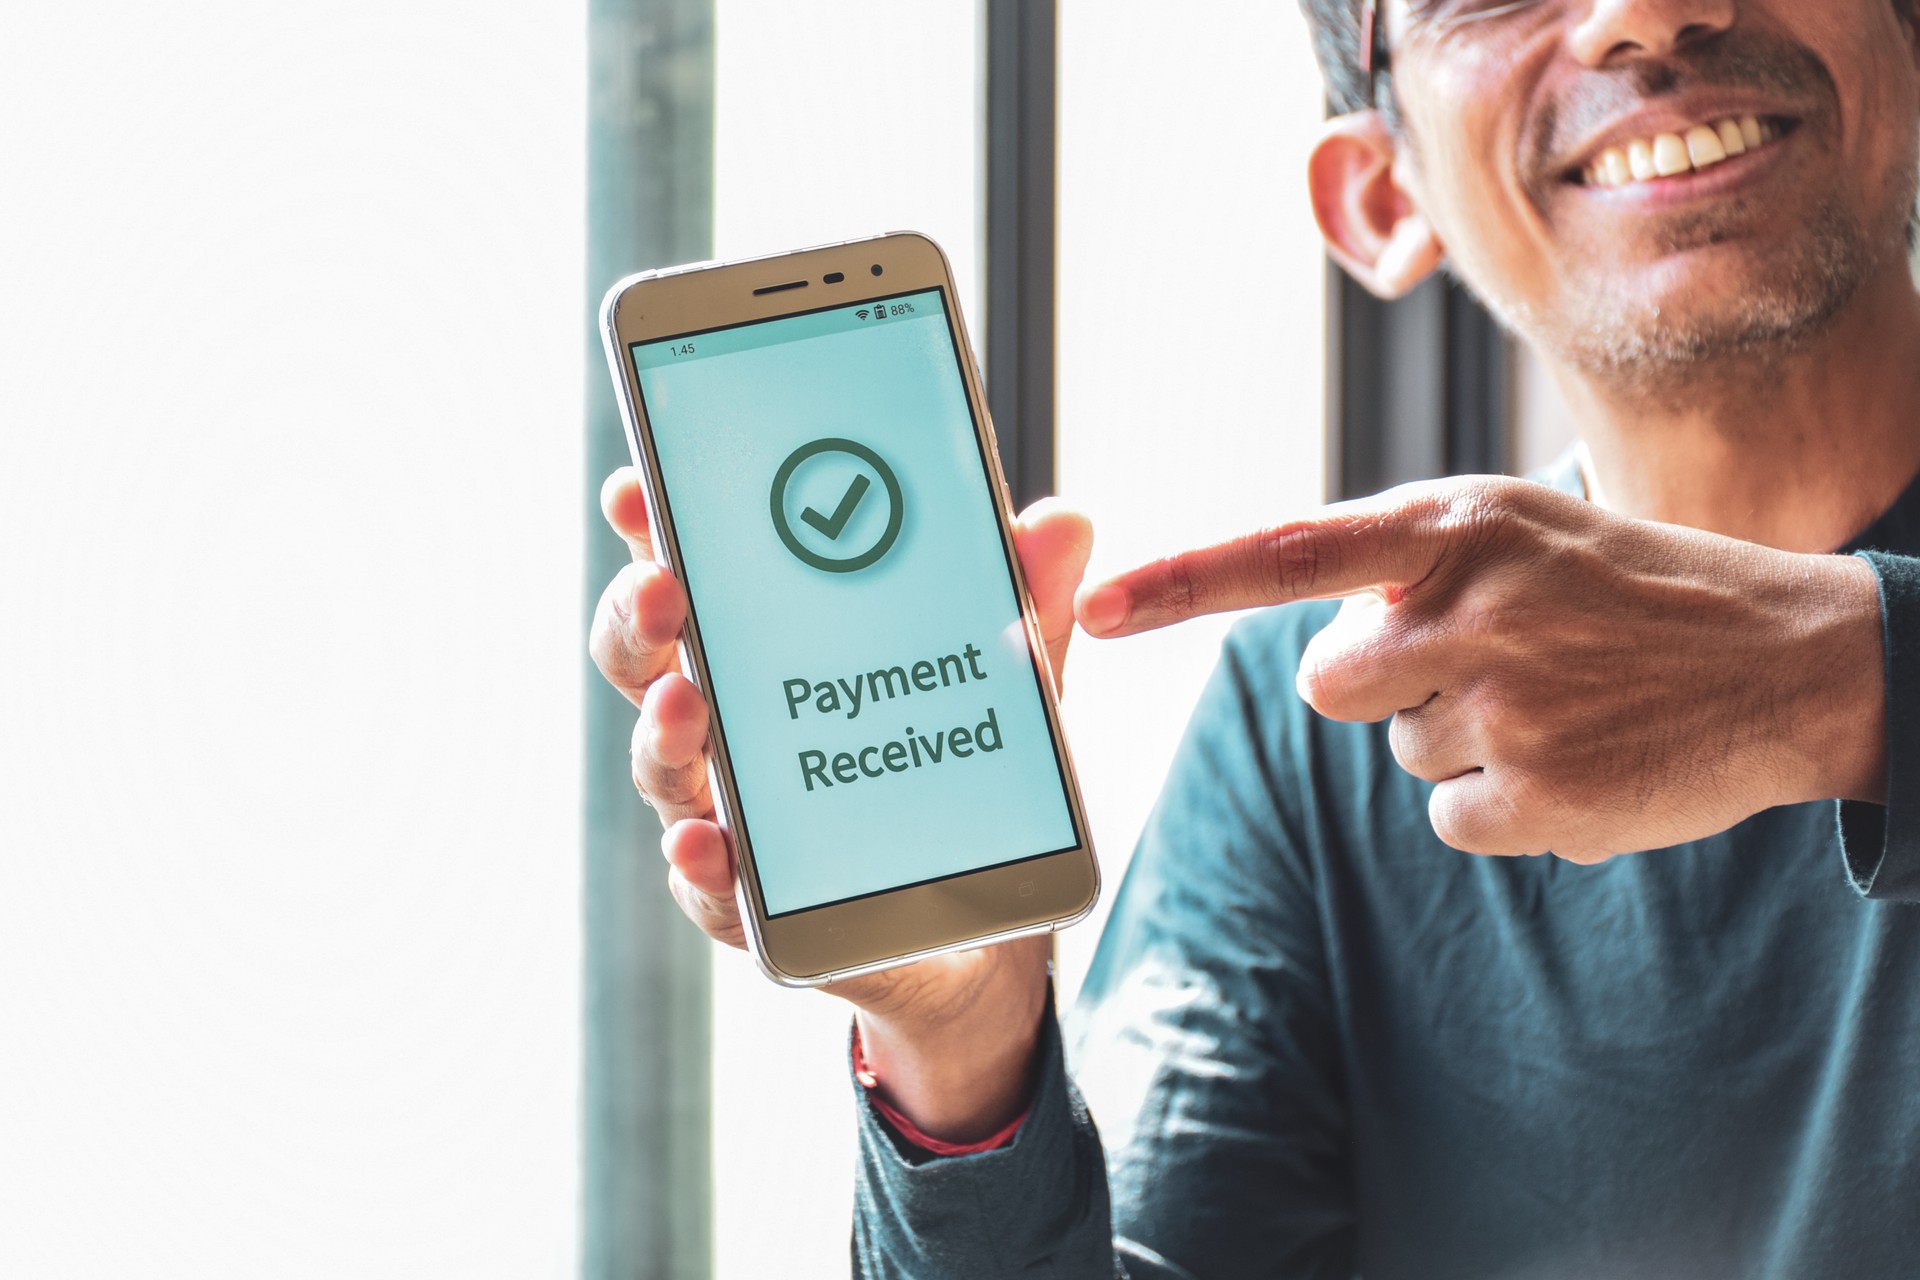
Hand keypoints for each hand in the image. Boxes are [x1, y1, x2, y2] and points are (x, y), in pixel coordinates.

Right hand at [588, 467, 1092, 1138]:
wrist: (981, 915)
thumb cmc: (956, 767)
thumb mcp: (1004, 677)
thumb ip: (1024, 605)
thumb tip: (1064, 523)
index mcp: (766, 649)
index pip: (692, 573)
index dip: (651, 528)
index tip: (636, 486)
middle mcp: (726, 725)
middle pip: (646, 661)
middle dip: (638, 617)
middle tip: (660, 588)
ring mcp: (731, 812)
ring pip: (664, 767)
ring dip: (661, 733)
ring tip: (683, 708)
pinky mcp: (754, 903)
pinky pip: (711, 886)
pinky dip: (702, 865)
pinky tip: (708, 847)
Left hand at [1074, 476, 1886, 862]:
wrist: (1788, 659)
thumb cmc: (1627, 590)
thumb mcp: (1519, 530)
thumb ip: (1405, 562)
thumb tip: (1314, 643)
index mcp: (1454, 525)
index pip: (1286, 552)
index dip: (1182, 584)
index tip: (1098, 609)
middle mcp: (1468, 605)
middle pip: (1329, 683)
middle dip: (1387, 686)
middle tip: (1488, 665)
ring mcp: (1504, 703)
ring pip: (1397, 752)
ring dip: (1457, 740)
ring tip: (1554, 702)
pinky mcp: (1536, 794)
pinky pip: (1452, 817)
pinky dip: (1502, 804)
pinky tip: (1577, 758)